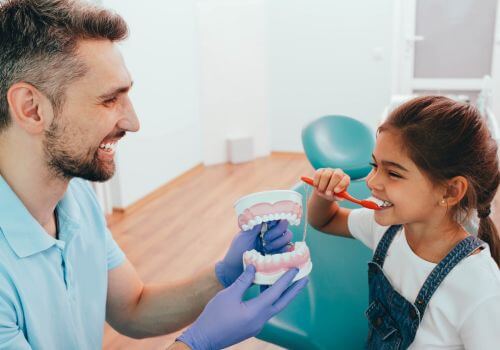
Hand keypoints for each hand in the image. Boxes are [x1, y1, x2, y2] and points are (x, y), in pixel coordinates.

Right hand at [177, 265, 308, 349]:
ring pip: (274, 307)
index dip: (286, 279)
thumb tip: (254, 267)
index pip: (276, 293)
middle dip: (294, 290)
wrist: (203, 339)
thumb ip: (243, 281)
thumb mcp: (228, 295)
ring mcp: (257, 325)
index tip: (295, 268)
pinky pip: (265, 311)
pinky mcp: (251, 327)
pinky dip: (270, 299)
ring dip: (282, 294)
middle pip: (282, 303)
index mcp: (256, 312)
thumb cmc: (214, 316)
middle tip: (305, 278)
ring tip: (289, 282)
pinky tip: (267, 290)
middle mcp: (260, 320)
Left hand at [215, 220, 292, 286]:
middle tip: (265, 239)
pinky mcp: (279, 255)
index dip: (276, 218)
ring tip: (266, 249)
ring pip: (287, 236)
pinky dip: (283, 250)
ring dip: (278, 242)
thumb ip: (255, 226)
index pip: (275, 216)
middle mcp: (270, 233)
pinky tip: (272, 254)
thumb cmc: (237, 251)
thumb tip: (264, 214)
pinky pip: (288, 249)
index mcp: (262, 226)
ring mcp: (276, 244)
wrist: (235, 270)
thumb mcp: (244, 236)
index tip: (269, 224)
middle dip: (277, 231)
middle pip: (284, 225)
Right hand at [312, 168, 349, 200]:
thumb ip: (337, 197)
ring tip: (321, 191)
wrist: (324, 191)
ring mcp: (329, 170)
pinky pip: (318, 174)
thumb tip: (338, 197)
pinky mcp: (320, 170)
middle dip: (331, 185)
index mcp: (345, 179)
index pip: (346, 179)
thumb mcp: (336, 197)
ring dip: (322, 185)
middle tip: (327, 193)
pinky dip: (316, 181)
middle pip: (336, 175)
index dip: (341, 185)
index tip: (336, 191)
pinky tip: (317, 186)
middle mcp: (338, 172)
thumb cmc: (333, 194)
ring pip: (326, 175)